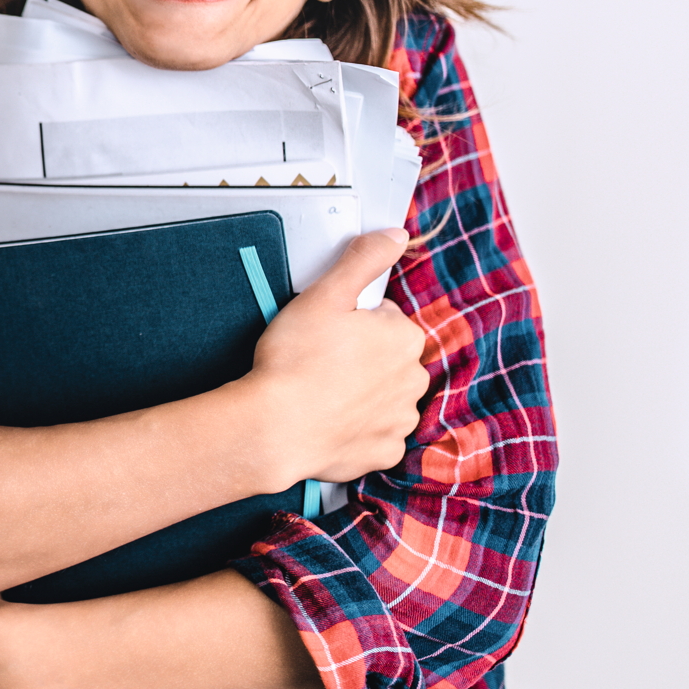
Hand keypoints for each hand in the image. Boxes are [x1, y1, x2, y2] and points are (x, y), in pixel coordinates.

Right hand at [241, 229, 429, 485]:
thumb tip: (396, 235)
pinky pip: (375, 435)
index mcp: (404, 338)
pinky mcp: (384, 453)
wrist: (275, 428)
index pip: (384, 319)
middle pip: (387, 358)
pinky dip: (356, 429)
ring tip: (320, 392)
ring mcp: (400, 420)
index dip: (351, 321)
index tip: (324, 331)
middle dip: (361, 358)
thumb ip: (363, 260)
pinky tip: (328, 422)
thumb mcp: (325, 295)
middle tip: (318, 360)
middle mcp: (413, 380)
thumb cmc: (295, 358)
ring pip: (383, 397)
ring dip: (361, 394)